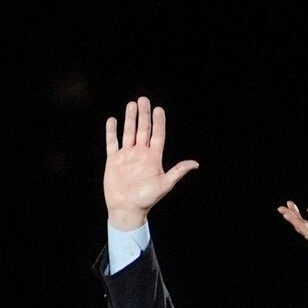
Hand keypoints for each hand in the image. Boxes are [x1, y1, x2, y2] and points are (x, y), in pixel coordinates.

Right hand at [102, 97, 201, 230]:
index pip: (157, 136)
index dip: (159, 122)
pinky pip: (112, 142)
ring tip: (131, 105)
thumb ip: (177, 172)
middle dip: (143, 115)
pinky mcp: (113, 160)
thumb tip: (195, 164)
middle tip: (144, 99)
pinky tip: (112, 120)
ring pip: (128, 133)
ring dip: (130, 119)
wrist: (127, 208)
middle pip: (143, 130)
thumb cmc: (147, 199)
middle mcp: (140, 154)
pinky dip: (111, 132)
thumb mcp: (165, 184)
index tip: (159, 109)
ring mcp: (127, 155)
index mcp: (153, 158)